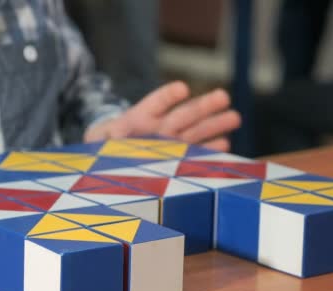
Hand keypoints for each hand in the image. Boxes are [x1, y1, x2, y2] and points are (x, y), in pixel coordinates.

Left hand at [83, 81, 240, 150]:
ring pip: (195, 131)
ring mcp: (171, 142)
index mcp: (139, 118)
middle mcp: (159, 128)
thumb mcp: (97, 140)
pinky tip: (225, 144)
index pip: (155, 103)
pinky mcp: (176, 158)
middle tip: (224, 96)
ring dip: (214, 125)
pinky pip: (194, 154)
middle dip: (202, 107)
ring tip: (234, 116)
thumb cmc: (104, 145)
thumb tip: (117, 132)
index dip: (168, 96)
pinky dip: (208, 151)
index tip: (182, 89)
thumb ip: (106, 136)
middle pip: (183, 115)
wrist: (110, 158)